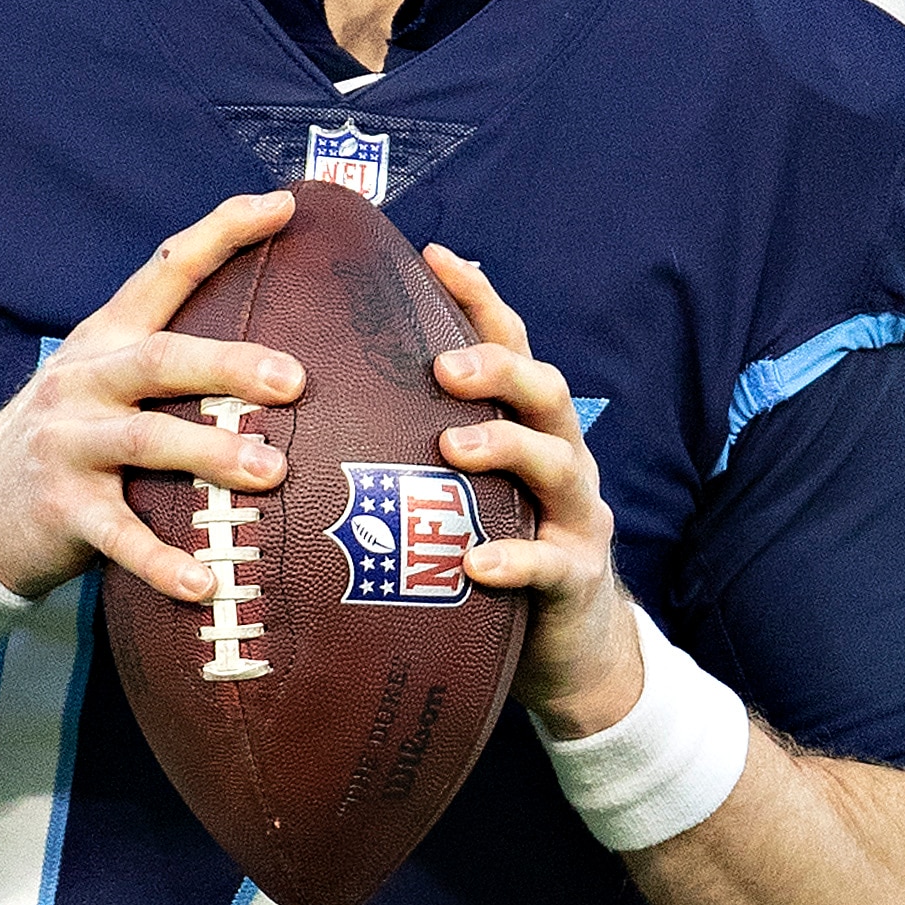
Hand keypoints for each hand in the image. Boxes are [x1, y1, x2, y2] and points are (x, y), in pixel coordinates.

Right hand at [0, 192, 305, 600]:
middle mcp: (85, 381)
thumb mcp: (104, 380)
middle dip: (230, 364)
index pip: (167, 268)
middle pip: (162, 359)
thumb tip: (284, 341)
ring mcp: (69, 445)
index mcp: (106, 338)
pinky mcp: (62, 510)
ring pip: (145, 441)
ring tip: (274, 472)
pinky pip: (121, 537)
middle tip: (295, 379)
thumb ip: (169, 358)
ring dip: (212, 455)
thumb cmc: (72, 438)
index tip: (284, 205)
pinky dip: (164, 562)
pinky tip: (208, 583)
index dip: (223, 231)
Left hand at [423, 245, 639, 741]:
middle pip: (545, 390)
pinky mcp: (575, 579)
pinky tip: (475, 565)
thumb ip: (422, 442)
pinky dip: (514, 560)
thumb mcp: (466, 490)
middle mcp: (561, 457)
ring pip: (556, 464)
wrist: (571, 649)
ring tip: (451, 447)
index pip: (511, 345)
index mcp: (529, 427)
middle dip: (497, 368)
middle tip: (442, 367)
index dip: (480, 298)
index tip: (434, 255)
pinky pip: (550, 564)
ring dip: (504, 448)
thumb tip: (329, 390)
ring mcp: (575, 516)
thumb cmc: (499, 552)